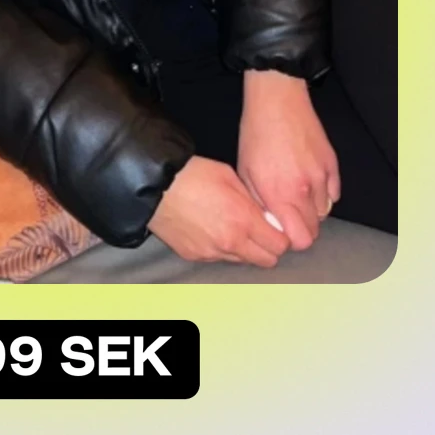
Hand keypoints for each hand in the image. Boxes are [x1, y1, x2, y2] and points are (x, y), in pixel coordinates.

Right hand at [148, 156, 289, 266]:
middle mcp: (230, 242)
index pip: (280, 245)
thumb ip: (251, 200)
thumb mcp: (229, 176)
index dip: (280, 235)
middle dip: (267, 247)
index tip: (274, 226)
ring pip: (241, 260)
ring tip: (230, 227)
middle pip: (266, 260)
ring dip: (243, 248)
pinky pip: (217, 258)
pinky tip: (209, 229)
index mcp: (243, 220)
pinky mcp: (194, 256)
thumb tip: (265, 215)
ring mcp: (211, 253)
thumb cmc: (191, 174)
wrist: (154, 186)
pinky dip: (219, 248)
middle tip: (258, 230)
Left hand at [238, 70, 340, 251]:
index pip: (301, 240)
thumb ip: (260, 202)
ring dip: (312, 209)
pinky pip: (334, 193)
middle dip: (302, 227)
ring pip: (324, 212)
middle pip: (315, 230)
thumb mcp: (246, 171)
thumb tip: (271, 222)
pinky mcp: (332, 164)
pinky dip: (324, 193)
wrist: (277, 101)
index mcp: (279, 194)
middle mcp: (304, 190)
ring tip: (297, 192)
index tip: (283, 231)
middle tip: (288, 213)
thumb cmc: (255, 134)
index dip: (292, 240)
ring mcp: (321, 177)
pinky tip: (309, 180)